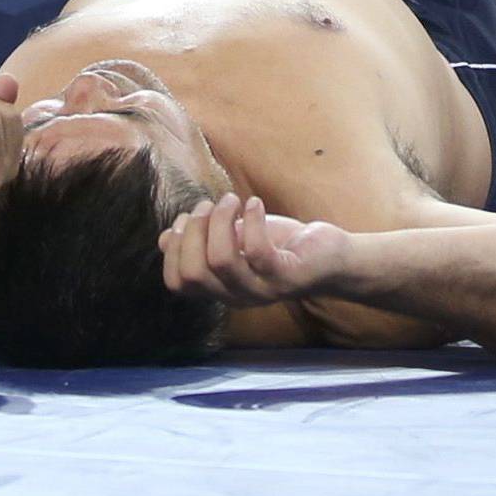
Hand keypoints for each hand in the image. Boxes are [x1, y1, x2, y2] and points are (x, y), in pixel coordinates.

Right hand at [160, 191, 352, 308]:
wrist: (329, 257)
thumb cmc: (278, 245)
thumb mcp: (233, 239)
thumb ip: (201, 241)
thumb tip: (166, 239)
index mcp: (220, 287)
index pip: (178, 284)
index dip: (174, 248)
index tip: (187, 220)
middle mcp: (236, 295)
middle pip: (194, 272)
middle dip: (194, 230)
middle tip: (210, 206)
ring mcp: (262, 289)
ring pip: (222, 261)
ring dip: (220, 220)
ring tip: (231, 200)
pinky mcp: (286, 277)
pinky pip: (258, 251)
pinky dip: (252, 219)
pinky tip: (255, 204)